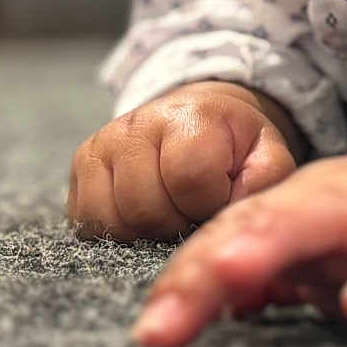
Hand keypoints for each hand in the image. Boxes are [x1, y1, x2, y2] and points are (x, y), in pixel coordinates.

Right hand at [67, 81, 299, 241]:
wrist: (199, 116)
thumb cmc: (234, 143)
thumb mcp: (266, 154)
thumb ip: (265, 181)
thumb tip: (231, 214)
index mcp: (190, 115)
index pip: (188, 180)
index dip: (209, 203)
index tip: (220, 196)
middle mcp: (137, 124)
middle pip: (146, 209)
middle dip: (177, 223)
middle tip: (195, 208)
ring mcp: (102, 144)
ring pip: (113, 221)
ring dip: (146, 231)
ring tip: (172, 209)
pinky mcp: (80, 165)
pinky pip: (87, 223)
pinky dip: (119, 230)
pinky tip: (145, 213)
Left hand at [130, 150, 346, 346]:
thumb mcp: (339, 260)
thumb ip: (277, 270)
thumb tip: (204, 287)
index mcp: (318, 198)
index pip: (243, 230)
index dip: (193, 275)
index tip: (154, 329)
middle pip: (278, 214)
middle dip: (219, 256)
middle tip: (168, 311)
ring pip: (342, 213)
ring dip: (284, 238)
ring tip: (232, 274)